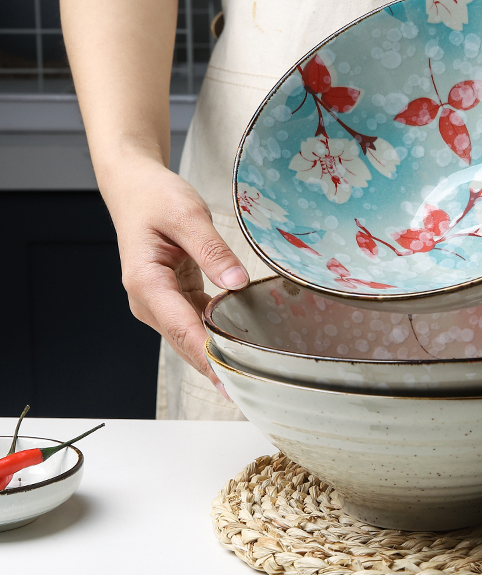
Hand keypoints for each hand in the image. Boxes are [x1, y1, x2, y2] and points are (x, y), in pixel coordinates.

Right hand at [102, 158, 248, 393]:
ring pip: (191, 338)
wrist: (134, 189)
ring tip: (254, 372)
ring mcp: (159, 304)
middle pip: (186, 342)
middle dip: (217, 365)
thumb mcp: (187, 214)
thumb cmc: (155, 198)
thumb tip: (237, 283)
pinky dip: (217, 333)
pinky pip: (196, 323)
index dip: (208, 358)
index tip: (231, 380)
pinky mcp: (171, 300)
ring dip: (218, 353)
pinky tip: (244, 341)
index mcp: (147, 282)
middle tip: (253, 385)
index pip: (182, 329)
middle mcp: (148, 301)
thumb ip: (212, 250)